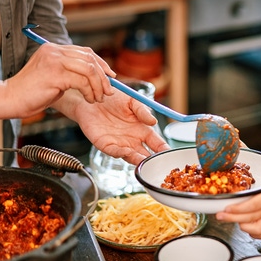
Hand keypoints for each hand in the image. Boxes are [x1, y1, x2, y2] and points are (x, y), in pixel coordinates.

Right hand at [5, 43, 112, 117]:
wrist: (11, 99)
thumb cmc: (33, 92)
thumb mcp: (55, 77)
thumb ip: (72, 72)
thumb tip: (97, 77)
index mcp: (55, 49)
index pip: (86, 52)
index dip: (102, 64)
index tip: (111, 76)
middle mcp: (55, 51)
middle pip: (90, 59)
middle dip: (104, 77)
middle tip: (109, 91)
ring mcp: (55, 61)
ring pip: (89, 70)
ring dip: (98, 86)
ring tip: (98, 98)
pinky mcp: (55, 74)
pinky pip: (82, 82)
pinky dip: (90, 92)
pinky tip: (89, 99)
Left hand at [53, 89, 169, 164]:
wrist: (91, 96)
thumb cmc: (112, 98)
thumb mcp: (131, 101)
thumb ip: (142, 111)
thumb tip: (153, 121)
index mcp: (142, 130)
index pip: (156, 143)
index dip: (163, 149)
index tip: (169, 153)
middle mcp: (132, 139)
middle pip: (146, 154)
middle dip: (152, 160)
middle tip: (159, 163)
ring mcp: (119, 143)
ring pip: (131, 156)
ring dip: (138, 160)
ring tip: (145, 161)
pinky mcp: (105, 144)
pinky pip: (114, 151)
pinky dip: (120, 153)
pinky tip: (127, 152)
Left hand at [216, 170, 260, 238]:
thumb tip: (259, 179)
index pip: (252, 205)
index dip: (237, 208)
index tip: (226, 208)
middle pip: (247, 218)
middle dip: (231, 218)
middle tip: (219, 215)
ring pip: (252, 229)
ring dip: (240, 225)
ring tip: (230, 218)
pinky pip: (259, 234)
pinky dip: (250, 233)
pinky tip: (244, 226)